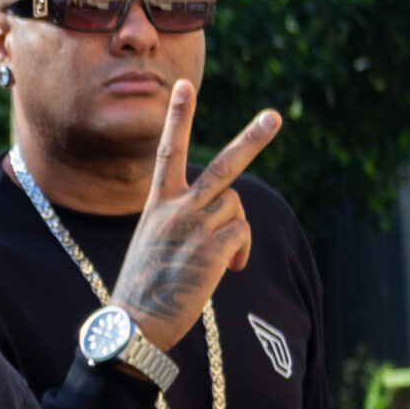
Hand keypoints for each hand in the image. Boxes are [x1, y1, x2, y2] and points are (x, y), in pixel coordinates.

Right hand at [107, 80, 278, 357]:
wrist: (135, 323)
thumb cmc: (144, 289)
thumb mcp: (155, 243)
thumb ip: (185, 222)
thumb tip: (229, 226)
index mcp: (157, 204)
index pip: (169, 151)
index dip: (178, 117)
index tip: (185, 85)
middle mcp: (176, 208)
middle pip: (222, 166)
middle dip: (251, 140)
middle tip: (274, 117)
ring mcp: (195, 226)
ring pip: (237, 207)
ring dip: (237, 230)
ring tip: (222, 258)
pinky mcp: (213, 248)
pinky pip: (243, 234)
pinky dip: (241, 252)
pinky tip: (227, 270)